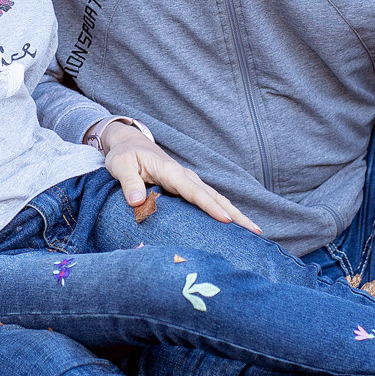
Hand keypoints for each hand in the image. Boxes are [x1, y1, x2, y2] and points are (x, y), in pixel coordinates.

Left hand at [101, 123, 262, 234]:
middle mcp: (185, 176)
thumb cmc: (125, 155)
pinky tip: (235, 225)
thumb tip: (137, 201)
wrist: (130, 144)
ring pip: (217, 198)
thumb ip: (129, 182)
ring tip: (254, 232)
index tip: (226, 220)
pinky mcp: (188, 188)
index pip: (194, 191)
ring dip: (236, 213)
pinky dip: (225, 211)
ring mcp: (189, 182)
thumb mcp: (120, 165)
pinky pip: (210, 200)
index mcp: (171, 171)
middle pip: (214, 196)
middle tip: (254, 232)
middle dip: (235, 213)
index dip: (210, 206)